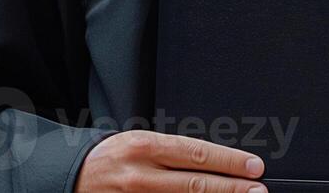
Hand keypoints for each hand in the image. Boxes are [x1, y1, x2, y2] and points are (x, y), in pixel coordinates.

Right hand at [75, 130, 267, 192]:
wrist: (69, 176)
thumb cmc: (113, 156)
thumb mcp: (142, 142)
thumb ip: (174, 152)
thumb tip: (215, 162)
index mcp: (144, 146)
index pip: (195, 153)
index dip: (228, 161)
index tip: (253, 167)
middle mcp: (140, 175)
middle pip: (195, 184)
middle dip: (231, 189)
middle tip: (259, 191)